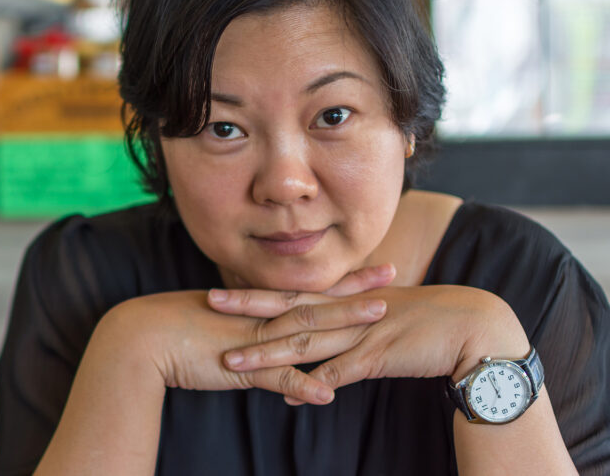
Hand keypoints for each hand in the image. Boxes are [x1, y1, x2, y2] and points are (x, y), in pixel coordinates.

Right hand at [103, 264, 395, 404]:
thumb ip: (246, 327)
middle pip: (315, 303)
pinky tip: (327, 394)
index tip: (376, 269)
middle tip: (393, 278)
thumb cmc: (175, 329)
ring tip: (379, 322)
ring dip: (342, 328)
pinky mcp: (237, 367)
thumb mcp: (219, 323)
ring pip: (304, 332)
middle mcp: (259, 317)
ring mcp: (252, 340)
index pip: (308, 291)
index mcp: (256, 307)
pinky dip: (300, 384)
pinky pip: (273, 377)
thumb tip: (266, 333)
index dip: (344, 281)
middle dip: (356, 292)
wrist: (142, 335)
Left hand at [208, 281, 529, 404]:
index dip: (256, 292)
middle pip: (288, 309)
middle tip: (210, 302)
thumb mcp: (381, 317)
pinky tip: (291, 394)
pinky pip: (343, 372)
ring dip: (269, 352)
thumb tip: (324, 346)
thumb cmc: (427, 323)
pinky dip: (316, 383)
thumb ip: (350, 328)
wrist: (474, 325)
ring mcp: (362, 332)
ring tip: (234, 359)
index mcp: (346, 300)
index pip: (292, 294)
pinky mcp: (380, 355)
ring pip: (306, 341)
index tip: (223, 289)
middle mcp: (347, 311)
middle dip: (247, 307)